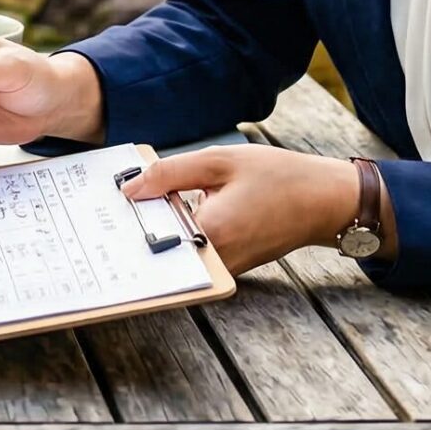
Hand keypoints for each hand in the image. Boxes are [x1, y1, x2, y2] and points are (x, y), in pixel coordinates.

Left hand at [121, 145, 361, 274]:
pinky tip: (175, 211)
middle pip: (159, 250)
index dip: (125, 219)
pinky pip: (193, 253)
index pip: (150, 235)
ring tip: (144, 205)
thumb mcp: (220, 161)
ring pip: (175, 253)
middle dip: (138, 227)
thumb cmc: (279, 177)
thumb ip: (170, 173)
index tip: (106, 206)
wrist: (324, 201)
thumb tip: (129, 190)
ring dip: (160, 230)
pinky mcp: (229, 267)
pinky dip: (180, 235)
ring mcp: (224, 268)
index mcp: (211, 232)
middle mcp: (216, 260)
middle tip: (115, 206)